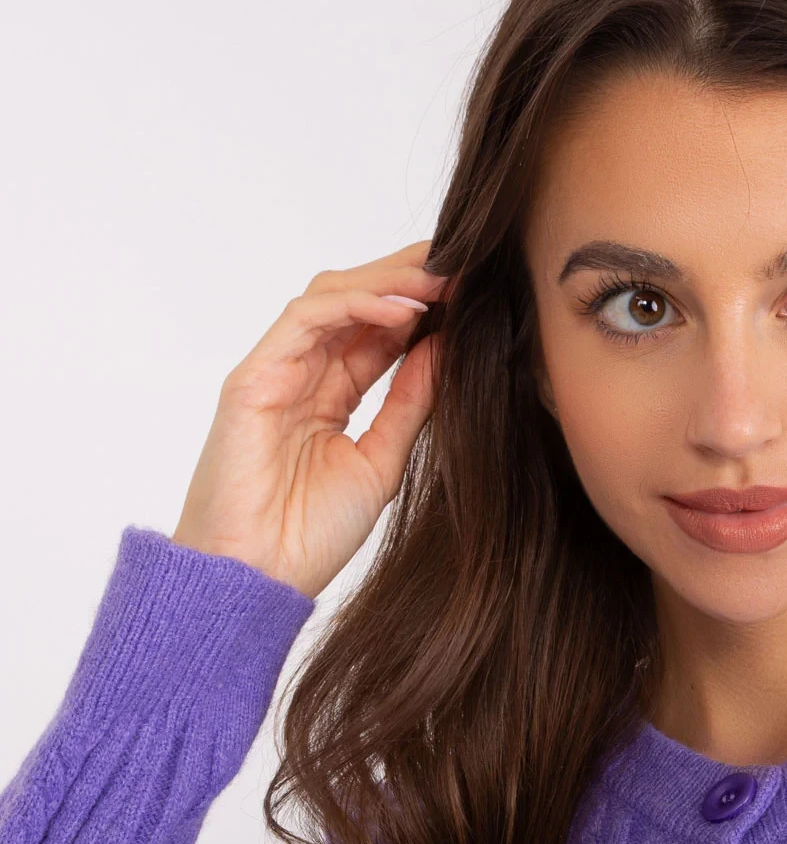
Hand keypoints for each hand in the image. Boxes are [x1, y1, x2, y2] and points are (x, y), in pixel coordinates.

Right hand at [171, 240, 449, 598]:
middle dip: (410, 277)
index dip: (426, 306)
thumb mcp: (382, 460)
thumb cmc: (308, 536)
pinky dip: (357, 305)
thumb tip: (448, 348)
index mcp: (331, 395)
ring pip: (332, 297)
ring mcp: (275, 371)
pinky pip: (306, 319)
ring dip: (390, 282)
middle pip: (356, 300)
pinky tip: (406, 309)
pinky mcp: (253, 377)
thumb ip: (410, 403)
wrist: (258, 579)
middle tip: (466, 264)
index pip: (380, 330)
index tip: (476, 293)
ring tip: (444, 279)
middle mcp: (302, 373)